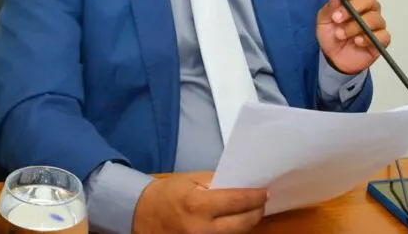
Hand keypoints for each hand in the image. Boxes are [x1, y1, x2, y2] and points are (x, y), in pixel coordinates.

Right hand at [132, 172, 267, 233]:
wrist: (142, 215)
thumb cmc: (169, 193)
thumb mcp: (192, 180)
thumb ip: (217, 182)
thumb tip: (242, 186)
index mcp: (199, 205)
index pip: (237, 201)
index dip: (255, 197)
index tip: (265, 192)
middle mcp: (202, 229)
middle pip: (243, 224)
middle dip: (256, 212)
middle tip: (262, 202)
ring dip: (246, 223)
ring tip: (251, 211)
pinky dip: (232, 232)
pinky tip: (235, 223)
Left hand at [316, 0, 389, 73]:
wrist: (334, 58)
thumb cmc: (331, 35)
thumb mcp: (324, 21)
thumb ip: (330, 8)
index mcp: (354, 1)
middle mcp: (368, 9)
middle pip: (369, 0)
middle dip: (352, 8)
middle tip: (337, 18)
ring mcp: (376, 25)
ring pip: (374, 18)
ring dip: (355, 26)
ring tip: (341, 34)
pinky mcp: (381, 40)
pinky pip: (382, 35)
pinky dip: (368, 38)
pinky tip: (357, 41)